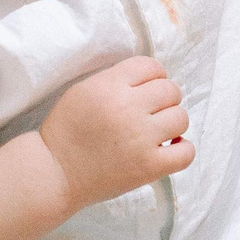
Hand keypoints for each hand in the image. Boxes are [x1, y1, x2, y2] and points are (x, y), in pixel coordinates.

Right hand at [38, 54, 192, 212]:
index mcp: (109, 86)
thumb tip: (148, 80)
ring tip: (157, 131)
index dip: (153, 75)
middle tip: (150, 112)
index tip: (147, 88)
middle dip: (163, 99)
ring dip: (172, 122)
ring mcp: (141, 139)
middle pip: (170, 90)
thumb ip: (114, 80)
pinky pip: (185, 153)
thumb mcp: (82, 91)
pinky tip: (168, 148)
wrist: (54, 173)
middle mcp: (128, 109)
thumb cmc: (65, 131)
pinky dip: (182, 149)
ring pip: (181, 117)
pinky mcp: (148, 167)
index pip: (150, 66)